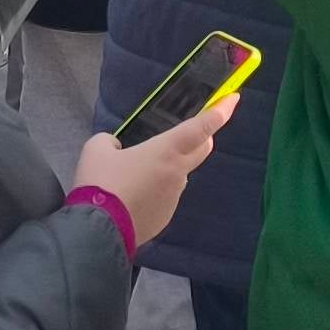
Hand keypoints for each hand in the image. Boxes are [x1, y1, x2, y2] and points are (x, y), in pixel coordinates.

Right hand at [72, 95, 236, 253]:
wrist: (97, 231)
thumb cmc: (101, 184)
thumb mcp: (96, 150)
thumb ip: (109, 141)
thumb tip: (114, 147)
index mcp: (167, 150)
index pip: (203, 126)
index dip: (221, 110)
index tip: (233, 99)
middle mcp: (178, 172)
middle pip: (202, 149)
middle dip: (203, 137)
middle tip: (185, 134)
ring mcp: (174, 197)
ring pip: (179, 175)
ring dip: (167, 170)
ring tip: (133, 177)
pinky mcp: (165, 217)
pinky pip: (165, 197)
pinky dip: (154, 193)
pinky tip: (130, 198)